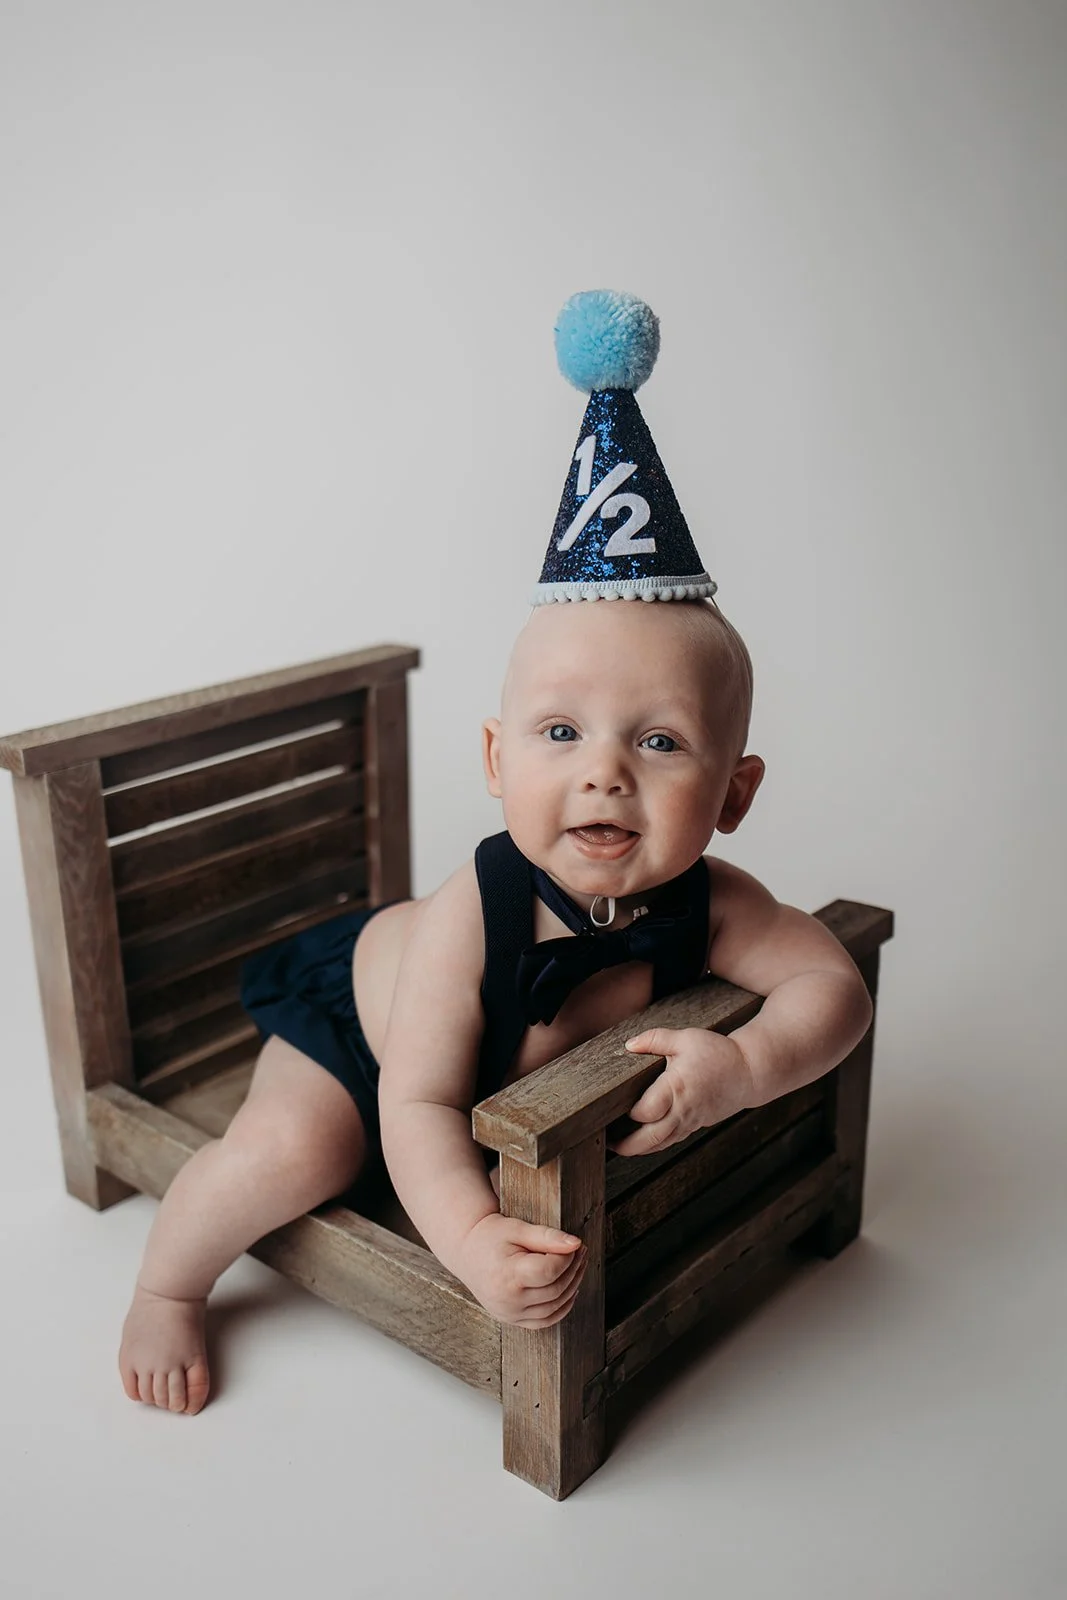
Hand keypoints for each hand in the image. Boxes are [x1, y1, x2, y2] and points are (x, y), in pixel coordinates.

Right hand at [455, 1211, 587, 1328]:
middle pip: (555, 1289)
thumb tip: (576, 1243)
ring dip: (572, 1286)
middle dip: (574, 1269)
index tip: (573, 1244)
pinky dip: (562, 1306)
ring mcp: (509, 1314)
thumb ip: (547, 1236)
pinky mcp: (512, 1320)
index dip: (567, 1258)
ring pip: (554, 1306)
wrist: (466, 1251)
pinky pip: (545, 1320)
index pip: (549, 1271)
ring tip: (577, 1265)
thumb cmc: (491, 1235)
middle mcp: (507, 1300)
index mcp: (507, 1275)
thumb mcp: (517, 1228)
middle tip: (581, 1251)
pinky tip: (569, 1289)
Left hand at [607, 1027, 756, 1157]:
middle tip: (609, 1144)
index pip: (646, 1111)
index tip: (614, 1106)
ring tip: (620, 1147)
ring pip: (662, 1144)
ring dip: (640, 1149)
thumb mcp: (686, 1038)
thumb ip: (655, 1039)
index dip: (628, 1113)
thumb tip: (628, 1044)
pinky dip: (656, 1144)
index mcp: (676, 1088)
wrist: (750, 1071)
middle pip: (651, 1138)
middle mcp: (683, 1110)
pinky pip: (673, 1140)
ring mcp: (691, 1121)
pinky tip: (643, 1141)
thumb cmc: (718, 1053)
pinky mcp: (697, 1124)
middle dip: (628, 1146)